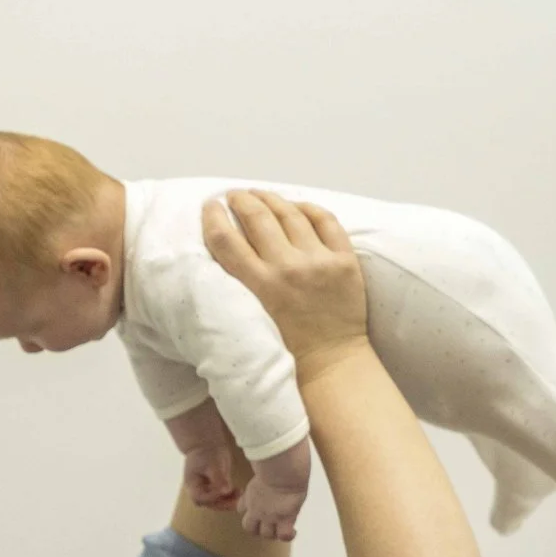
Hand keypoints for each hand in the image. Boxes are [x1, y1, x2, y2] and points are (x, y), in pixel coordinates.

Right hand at [167, 402, 250, 508]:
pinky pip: (223, 496)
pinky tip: (239, 491)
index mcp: (192, 484)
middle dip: (223, 503)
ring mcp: (207, 489)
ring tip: (240, 494)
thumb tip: (226, 491)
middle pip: (209, 503)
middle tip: (236, 500)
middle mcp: (199, 490)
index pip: (200, 498)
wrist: (207, 443)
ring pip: (217, 502)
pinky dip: (231, 496)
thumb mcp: (212, 464)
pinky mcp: (216, 487)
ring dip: (228, 501)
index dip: (212, 498)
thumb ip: (218, 479)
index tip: (225, 491)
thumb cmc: (206, 451)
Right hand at [202, 191, 366, 365]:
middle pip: (257, 217)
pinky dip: (309, 208)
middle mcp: (287, 269)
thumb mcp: (249, 317)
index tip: (210, 206)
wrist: (331, 362)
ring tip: (260, 194)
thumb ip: (238, 284)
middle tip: (234, 195)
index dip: (213, 217)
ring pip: (290, 213)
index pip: (226, 239)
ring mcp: (319, 262)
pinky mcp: (345, 261)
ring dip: (271, 199)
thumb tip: (224, 248)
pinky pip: (326, 221)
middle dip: (241, 200)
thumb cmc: (286, 347)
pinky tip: (297, 206)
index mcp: (258, 286)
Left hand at [239, 470, 305, 541]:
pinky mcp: (285, 520)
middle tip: (267, 523)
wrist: (282, 472)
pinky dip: (288, 535)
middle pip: (249, 528)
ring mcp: (270, 517)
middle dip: (256, 527)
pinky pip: (284, 536)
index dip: (248, 508)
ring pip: (266, 535)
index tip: (254, 505)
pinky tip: (293, 530)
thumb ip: (259, 475)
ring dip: (273, 532)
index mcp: (250, 496)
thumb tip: (260, 465)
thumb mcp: (260, 469)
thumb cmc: (273, 464)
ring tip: (281, 528)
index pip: (242, 508)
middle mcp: (257, 510)